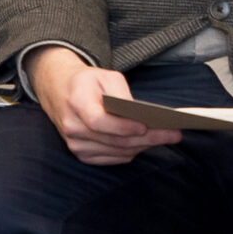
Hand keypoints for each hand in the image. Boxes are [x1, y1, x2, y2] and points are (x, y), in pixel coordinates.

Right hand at [30, 46, 173, 166]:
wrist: (59, 91)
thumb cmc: (87, 82)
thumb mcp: (104, 75)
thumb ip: (121, 93)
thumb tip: (140, 115)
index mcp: (76, 103)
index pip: (99, 121)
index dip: (123, 127)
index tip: (146, 126)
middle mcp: (73, 127)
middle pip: (114, 140)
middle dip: (147, 138)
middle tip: (173, 134)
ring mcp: (76, 144)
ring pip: (116, 151)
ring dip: (142, 146)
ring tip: (165, 137)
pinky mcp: (81, 154)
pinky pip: (112, 158)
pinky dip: (131, 152)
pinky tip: (146, 143)